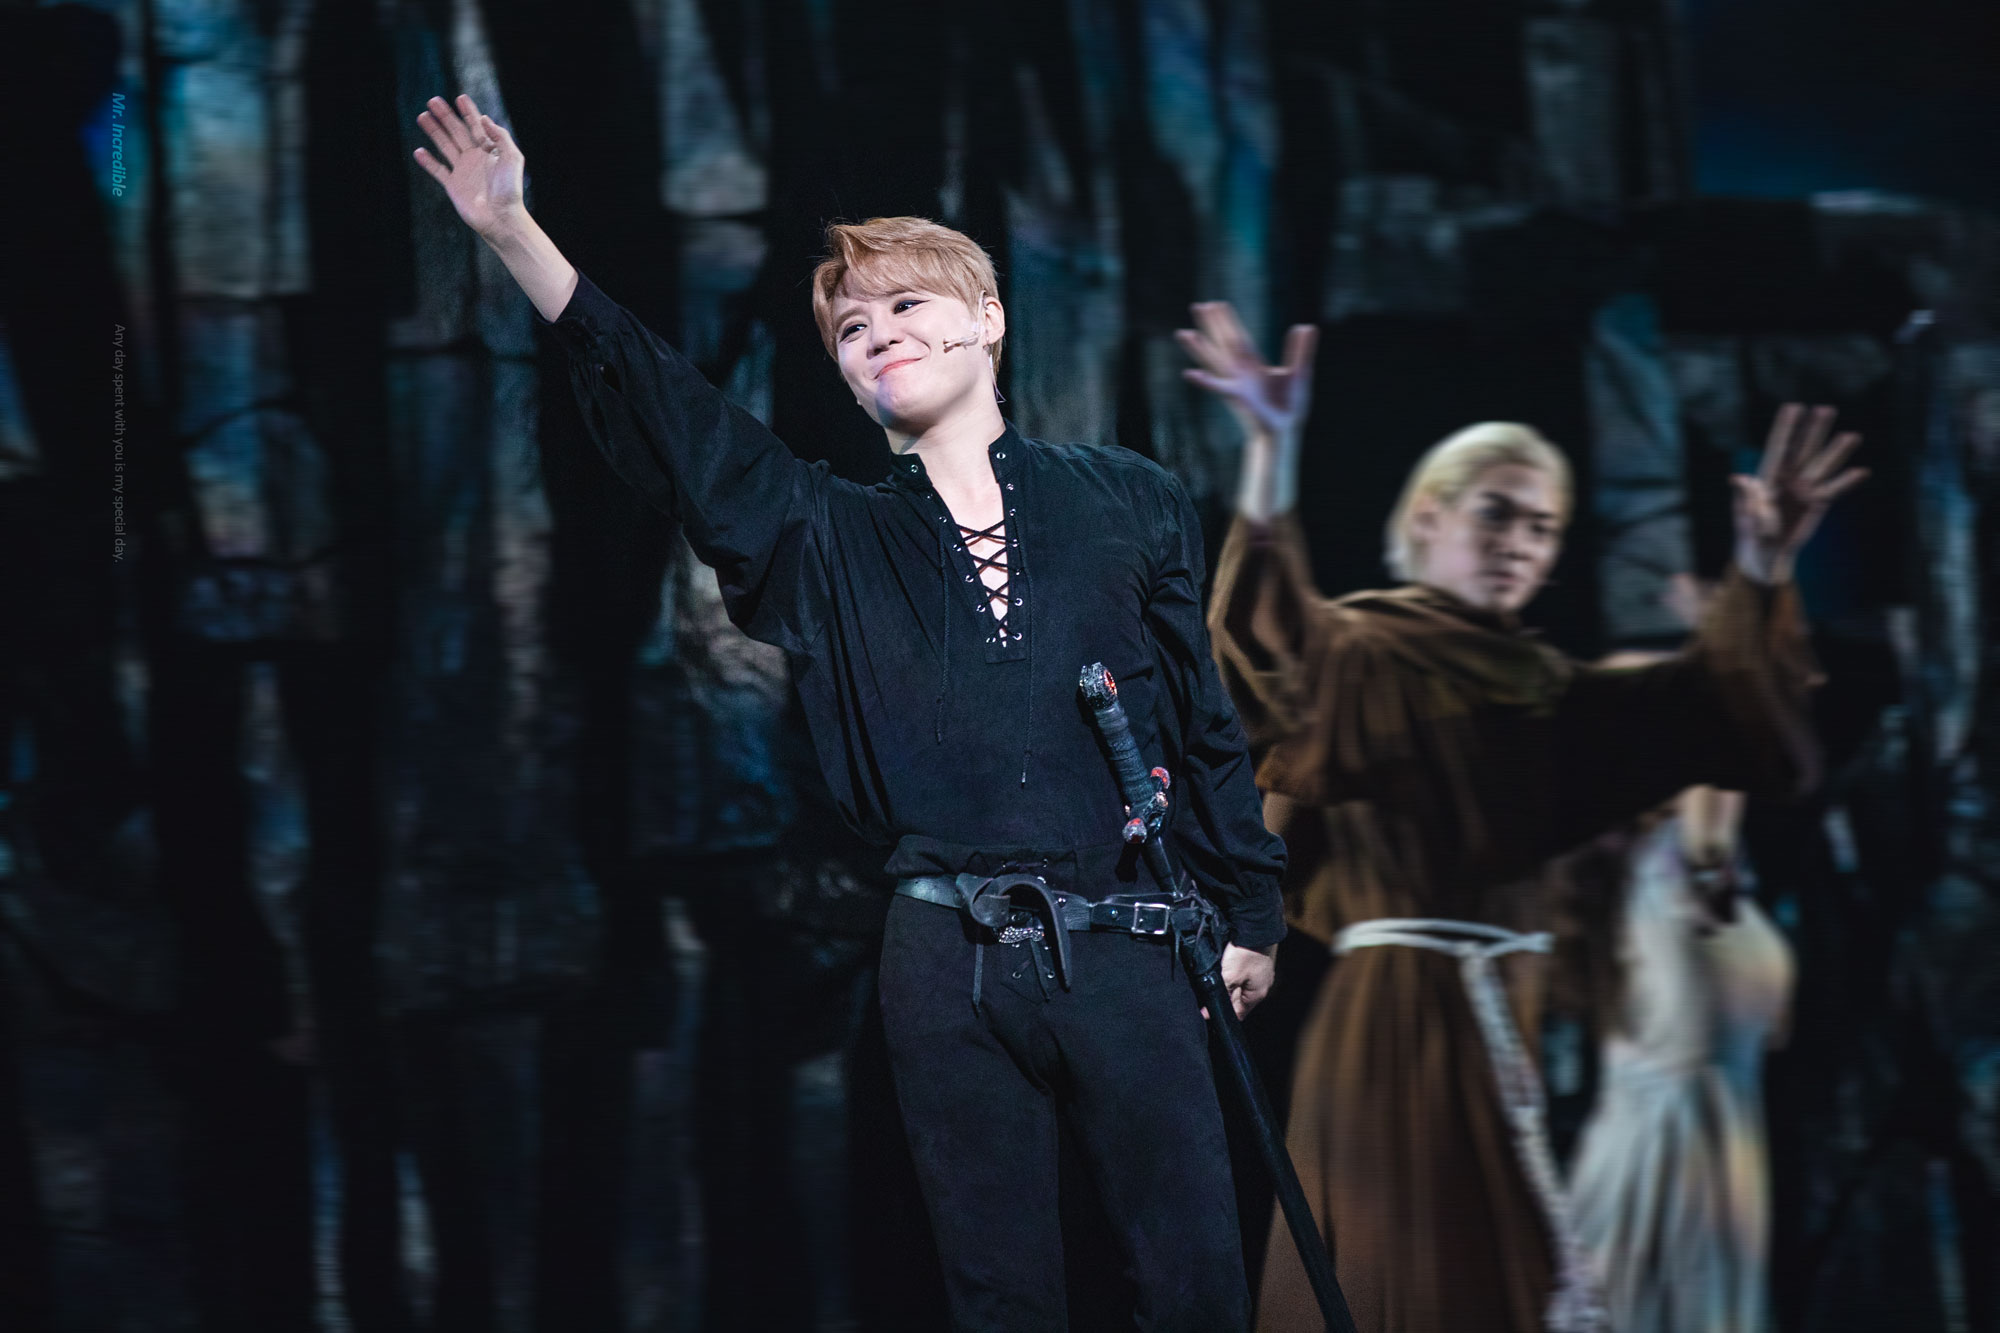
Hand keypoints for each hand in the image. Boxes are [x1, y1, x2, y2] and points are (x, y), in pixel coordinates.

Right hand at [414, 94, 525, 238]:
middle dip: (445, 116)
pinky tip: (419, 151)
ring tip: (423, 116)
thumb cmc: (510, 189)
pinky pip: (438, 170)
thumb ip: (500, 136)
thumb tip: (484, 118)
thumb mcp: (512, 158)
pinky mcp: (453, 186)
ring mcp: (463, 171)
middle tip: (433, 100)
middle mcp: (475, 158)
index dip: (468, 112)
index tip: (460, 98)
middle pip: (457, 132)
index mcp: (490, 151)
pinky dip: (428, 161)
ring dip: (434, 131)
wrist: (501, 217)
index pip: (476, 126)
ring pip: (445, 146)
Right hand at [1176, 302, 1317, 444]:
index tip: (1217, 304)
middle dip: (1211, 325)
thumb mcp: (1299, 372)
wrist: (1286, 430)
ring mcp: (1237, 383)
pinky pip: (1218, 387)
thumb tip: (1306, 326)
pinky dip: (1204, 381)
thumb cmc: (1289, 405)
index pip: (1239, 337)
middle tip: (1197, 305)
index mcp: (1254, 364)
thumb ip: (1301, 350)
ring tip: (1183, 333)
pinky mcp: (1237, 397)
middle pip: (1224, 342)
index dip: (1228, 320)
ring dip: (1199, 347)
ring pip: (1214, 360)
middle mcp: (1241, 372)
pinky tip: (1189, 373)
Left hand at [1203, 942, 1278, 1020]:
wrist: (1258, 926)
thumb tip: (1209, 1012)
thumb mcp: (1228, 977)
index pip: (1238, 1013)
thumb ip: (1220, 994)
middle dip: (1224, 998)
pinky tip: (1225, 966)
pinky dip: (1234, 972)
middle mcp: (1262, 985)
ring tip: (1215, 978)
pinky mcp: (1258, 960)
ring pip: (1240, 984)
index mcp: (1257, 995)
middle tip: (1207, 993)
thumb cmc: (1245, 954)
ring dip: (1228, 984)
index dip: (1223, 1014)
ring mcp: (1261, 972)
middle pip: (1239, 999)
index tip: (1208, 1012)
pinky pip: (1244, 972)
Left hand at [1731, 403, 1867, 583]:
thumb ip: (1746, 496)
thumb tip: (1738, 478)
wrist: (1765, 554)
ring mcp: (1804, 489)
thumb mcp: (1745, 515)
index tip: (1793, 407)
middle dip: (1814, 430)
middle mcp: (1788, 478)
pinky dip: (1846, 482)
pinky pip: (1834, 490)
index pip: (1778, 447)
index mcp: (1767, 477)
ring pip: (1823, 466)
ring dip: (1837, 451)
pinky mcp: (1816, 504)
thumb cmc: (1751, 533)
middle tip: (1826, 409)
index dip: (1785, 428)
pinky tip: (1861, 472)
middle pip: (1804, 450)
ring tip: (1852, 435)